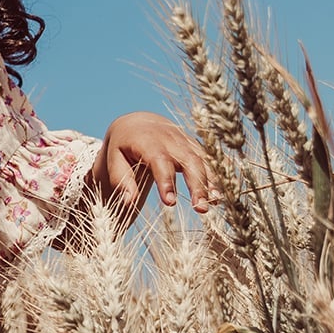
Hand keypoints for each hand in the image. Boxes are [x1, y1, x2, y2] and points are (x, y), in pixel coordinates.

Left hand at [92, 111, 214, 223]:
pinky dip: (215, 175)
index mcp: (147, 140)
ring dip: (210, 181)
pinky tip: (219, 194)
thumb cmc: (123, 147)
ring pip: (202, 159)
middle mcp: (170, 138)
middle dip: (196, 184)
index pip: (159, 160)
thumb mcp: (114, 160)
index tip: (170, 202)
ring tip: (214, 202)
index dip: (166, 180)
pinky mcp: (193, 146)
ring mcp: (185, 141)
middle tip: (200, 208)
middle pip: (188, 160)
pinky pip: (207, 160)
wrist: (137, 124)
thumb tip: (129, 203)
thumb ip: (122, 181)